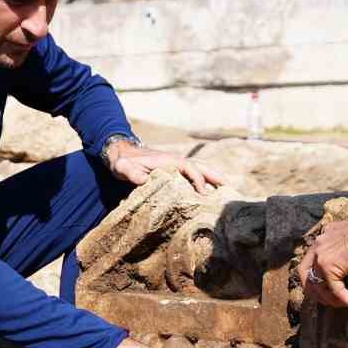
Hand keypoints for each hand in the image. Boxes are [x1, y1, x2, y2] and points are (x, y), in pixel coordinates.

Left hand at [106, 140, 225, 194]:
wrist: (121, 154)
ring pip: (198, 167)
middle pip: (199, 165)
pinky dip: (204, 177)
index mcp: (167, 161)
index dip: (197, 179)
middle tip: (227, 186)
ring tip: (224, 187)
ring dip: (212, 175)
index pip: (189, 168)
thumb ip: (133, 174)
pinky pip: (193, 172)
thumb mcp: (124, 168)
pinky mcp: (174, 170)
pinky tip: (209, 188)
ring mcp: (175, 164)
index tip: (203, 193)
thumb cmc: (123, 163)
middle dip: (213, 175)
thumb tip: (145, 181)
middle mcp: (175, 161)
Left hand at [298, 218, 347, 308]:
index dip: (317, 276)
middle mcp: (319, 244)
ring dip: (332, 299)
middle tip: (332, 300)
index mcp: (325, 236)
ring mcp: (321, 255)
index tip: (331, 286)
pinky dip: (347, 299)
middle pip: (304, 273)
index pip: (311, 260)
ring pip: (318, 287)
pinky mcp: (329, 266)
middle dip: (315, 291)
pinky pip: (335, 291)